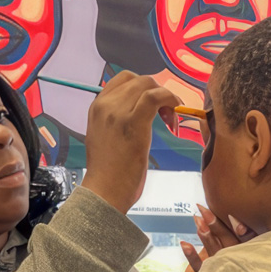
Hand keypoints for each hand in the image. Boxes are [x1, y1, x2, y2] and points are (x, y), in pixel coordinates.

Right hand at [81, 72, 180, 213]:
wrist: (104, 192)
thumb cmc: (108, 174)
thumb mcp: (105, 138)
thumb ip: (116, 122)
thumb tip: (136, 115)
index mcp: (97, 107)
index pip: (123, 80)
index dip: (144, 87)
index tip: (154, 106)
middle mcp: (105, 104)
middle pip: (139, 80)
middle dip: (157, 92)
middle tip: (166, 115)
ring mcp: (118, 112)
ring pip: (148, 85)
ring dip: (166, 97)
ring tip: (170, 120)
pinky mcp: (134, 122)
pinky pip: (155, 96)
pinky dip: (170, 100)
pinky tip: (173, 118)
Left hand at [182, 204, 254, 271]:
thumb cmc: (245, 270)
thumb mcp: (251, 251)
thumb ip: (247, 236)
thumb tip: (236, 216)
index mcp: (251, 253)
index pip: (247, 239)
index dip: (242, 230)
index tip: (233, 218)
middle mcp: (239, 262)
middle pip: (228, 242)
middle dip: (216, 226)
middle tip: (203, 210)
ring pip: (215, 253)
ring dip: (206, 237)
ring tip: (197, 221)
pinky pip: (201, 268)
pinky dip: (191, 256)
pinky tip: (184, 244)